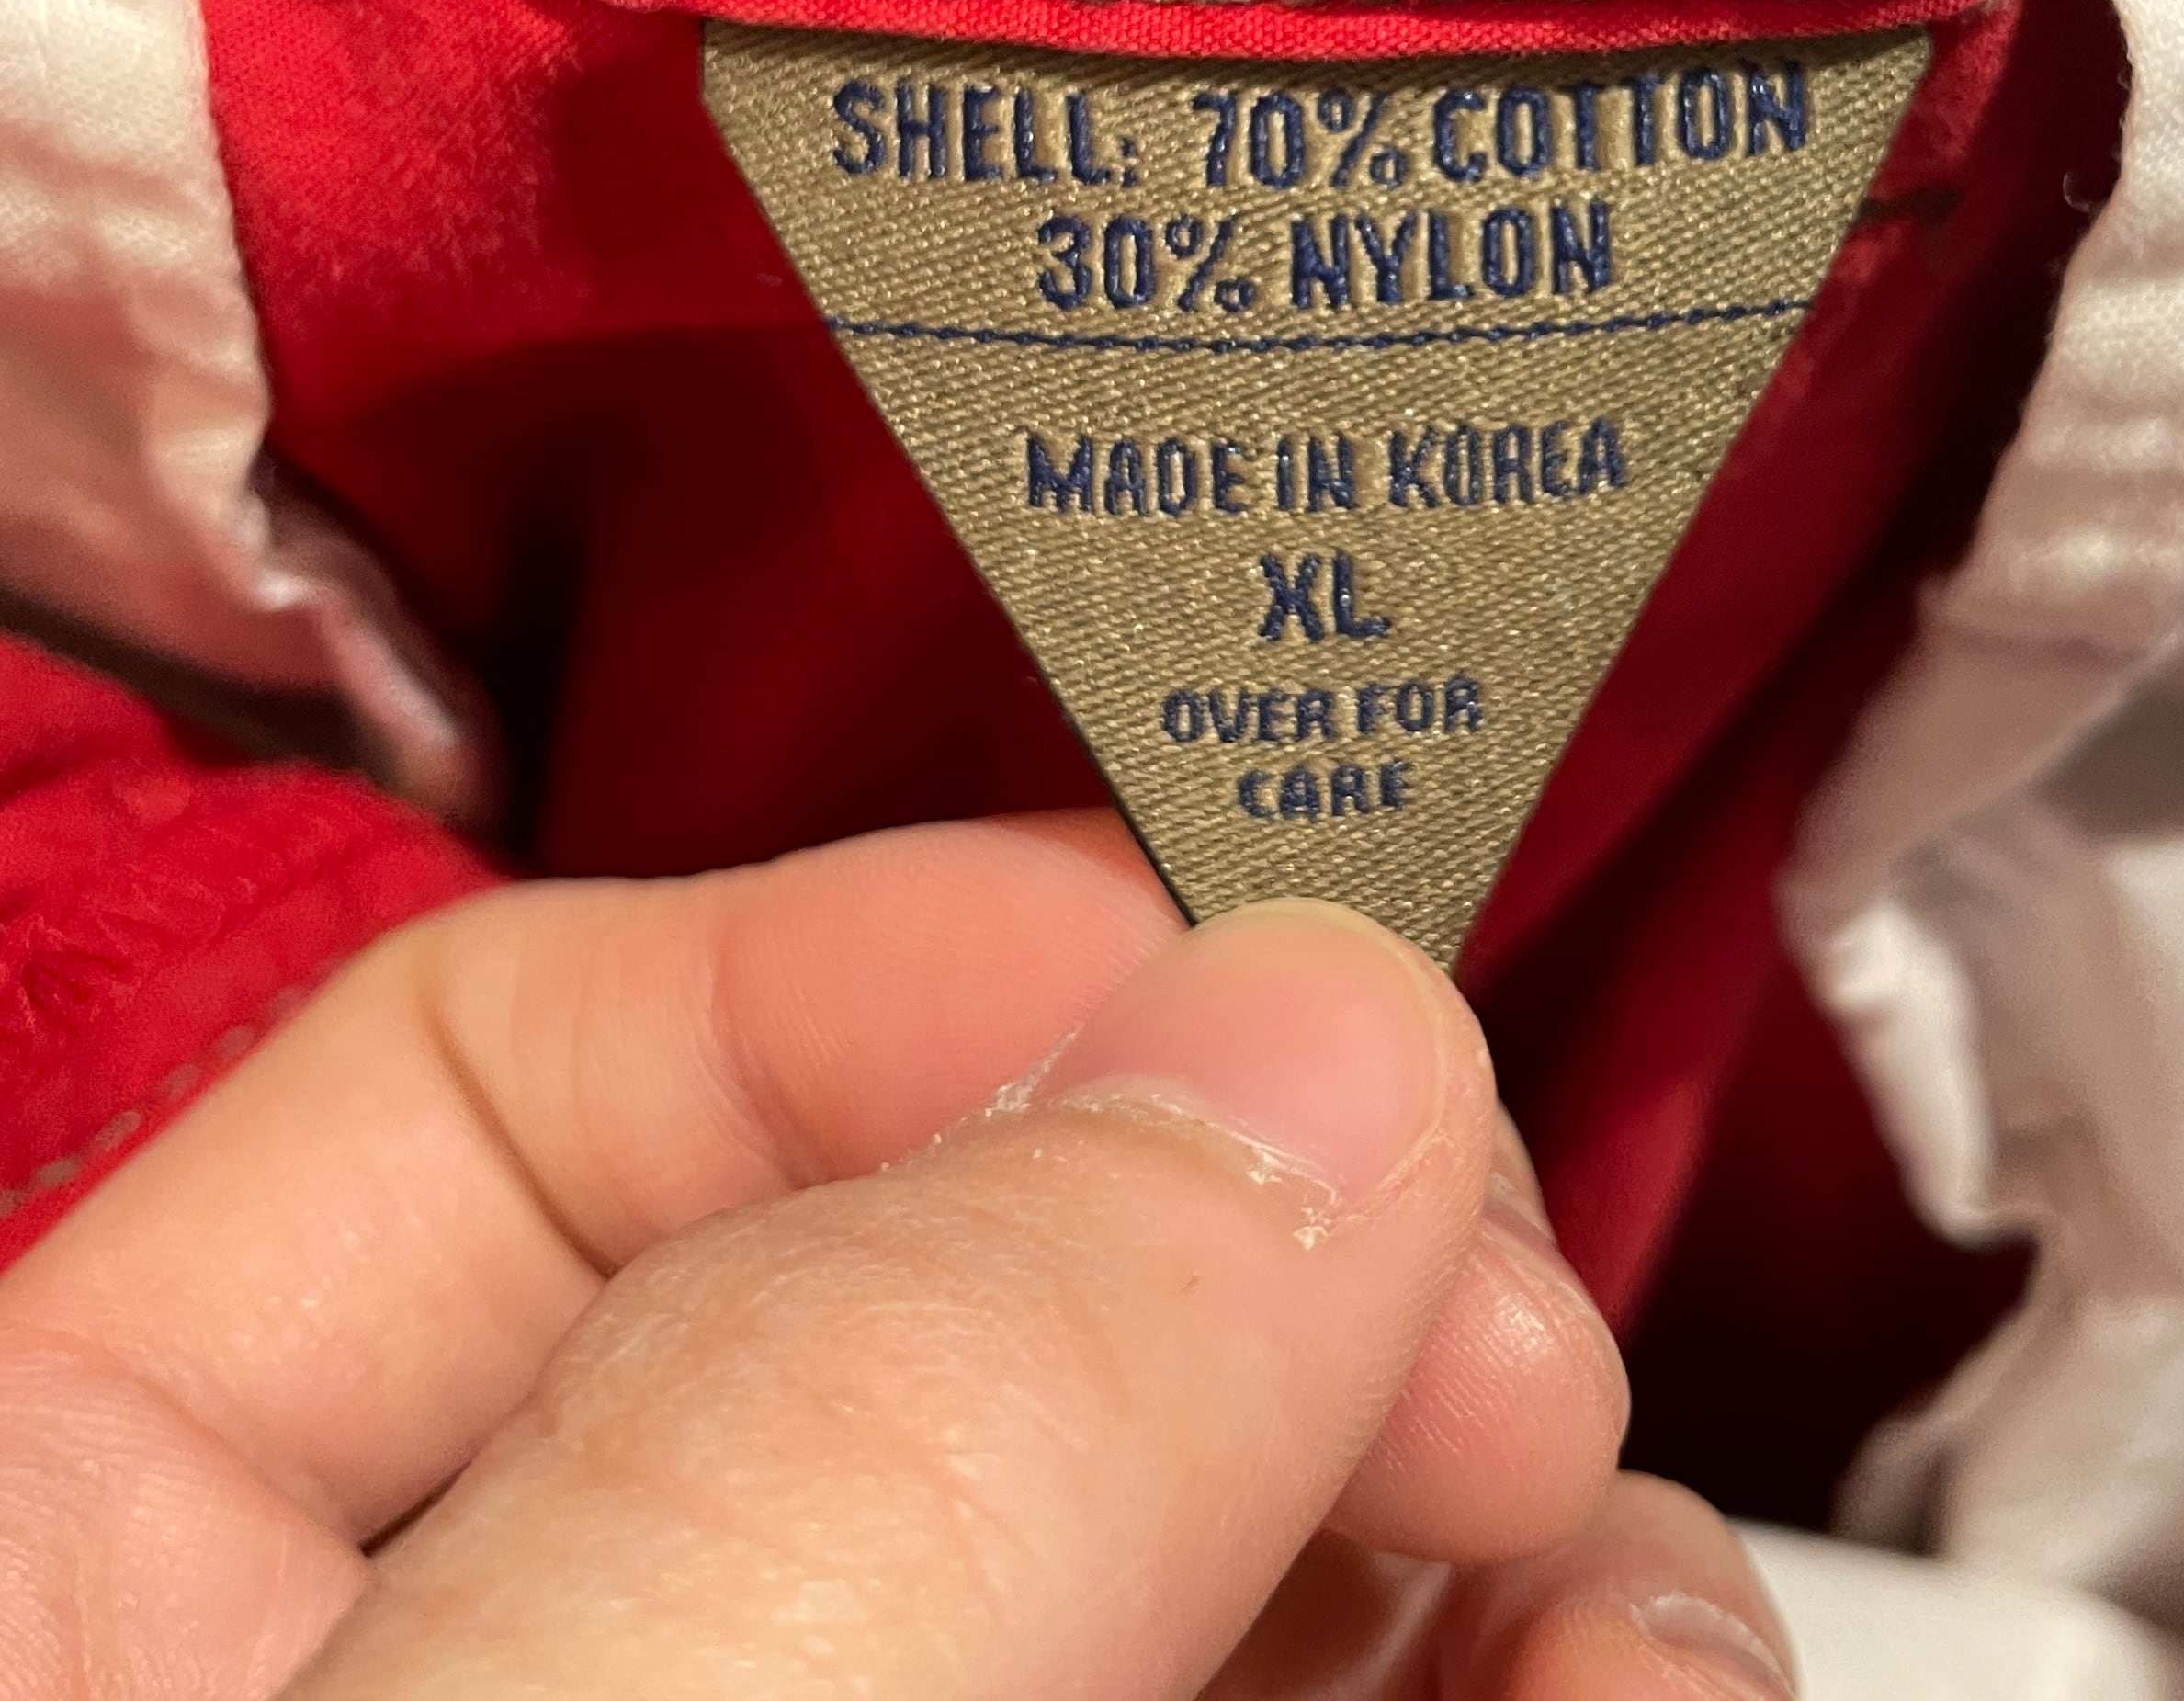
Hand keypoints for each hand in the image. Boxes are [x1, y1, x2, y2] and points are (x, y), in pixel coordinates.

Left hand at [0, 815, 1794, 1698]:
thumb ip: (865, 1431)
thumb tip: (1314, 1037)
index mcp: (111, 1580)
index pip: (514, 1072)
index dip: (925, 972)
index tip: (1292, 1032)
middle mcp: (496, 1660)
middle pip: (943, 1300)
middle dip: (1283, 1267)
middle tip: (1509, 1361)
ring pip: (1184, 1539)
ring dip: (1470, 1509)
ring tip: (1616, 1594)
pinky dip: (1507, 1694)